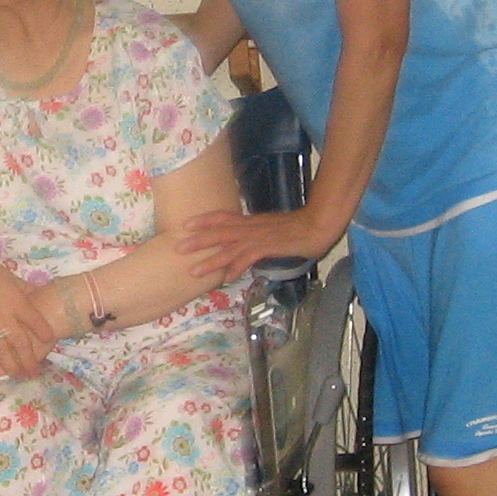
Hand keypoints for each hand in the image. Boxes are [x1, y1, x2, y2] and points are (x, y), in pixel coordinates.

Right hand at [0, 247, 58, 390]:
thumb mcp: (12, 278)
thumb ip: (27, 291)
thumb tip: (41, 296)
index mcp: (17, 302)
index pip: (37, 322)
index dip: (45, 333)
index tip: (52, 341)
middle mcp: (5, 317)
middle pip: (21, 343)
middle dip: (30, 360)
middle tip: (35, 372)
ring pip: (2, 352)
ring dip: (12, 367)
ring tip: (19, 377)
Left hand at [176, 207, 339, 284]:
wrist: (317, 226)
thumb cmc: (297, 228)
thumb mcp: (270, 230)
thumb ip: (256, 237)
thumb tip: (245, 250)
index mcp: (251, 222)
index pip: (223, 217)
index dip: (204, 221)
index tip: (185, 225)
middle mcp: (251, 227)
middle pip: (220, 232)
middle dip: (198, 240)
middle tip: (178, 247)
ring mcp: (260, 237)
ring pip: (230, 247)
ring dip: (212, 259)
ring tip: (195, 270)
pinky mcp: (270, 246)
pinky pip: (250, 257)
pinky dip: (237, 267)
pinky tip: (227, 278)